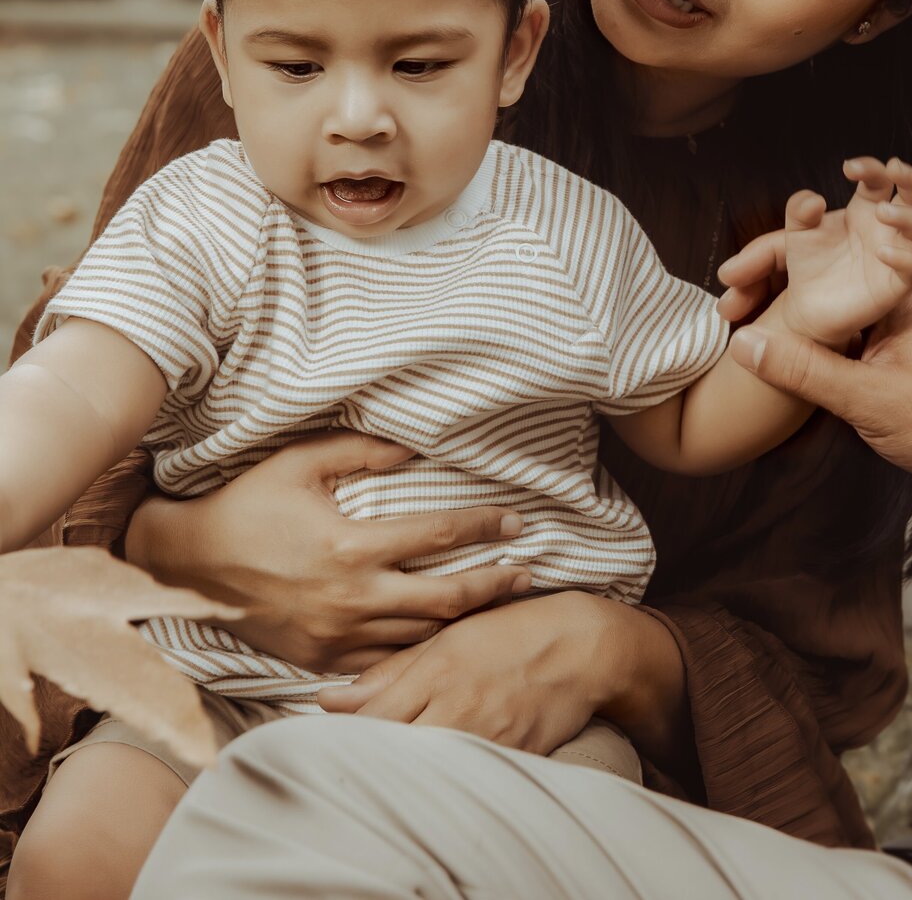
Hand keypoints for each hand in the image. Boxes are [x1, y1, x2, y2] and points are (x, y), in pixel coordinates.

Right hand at [125, 430, 530, 673]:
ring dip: (463, 622)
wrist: (187, 565)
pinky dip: (418, 652)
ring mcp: (336, 635)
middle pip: (444, 599)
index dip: (484, 527)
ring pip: (419, 637)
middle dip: (492, 586)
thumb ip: (363, 450)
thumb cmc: (246, 503)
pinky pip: (383, 662)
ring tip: (496, 605)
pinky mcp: (320, 658)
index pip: (438, 535)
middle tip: (527, 574)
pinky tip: (442, 640)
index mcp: (351, 545)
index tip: (516, 521)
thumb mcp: (301, 462)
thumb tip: (417, 445)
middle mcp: (351, 597)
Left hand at [317, 592, 634, 754]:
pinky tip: (432, 777)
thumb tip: (329, 699)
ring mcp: (487, 738)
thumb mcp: (447, 640)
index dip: (342, 736)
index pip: (371, 720)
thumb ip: (389, 672)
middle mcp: (457, 708)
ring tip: (387, 773)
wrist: (582, 646)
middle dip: (367, 761)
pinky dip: (445, 780)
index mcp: (436, 673)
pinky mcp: (512, 759)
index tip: (324, 742)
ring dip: (403, 773)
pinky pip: (466, 780)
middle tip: (349, 764)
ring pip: (425, 771)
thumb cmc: (510, 633)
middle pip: (393, 752)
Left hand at [718, 157, 911, 348]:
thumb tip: (812, 201)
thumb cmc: (806, 265)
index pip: (879, 179)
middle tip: (893, 168)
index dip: (871, 167)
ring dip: (910, 217)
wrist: (806, 308)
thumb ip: (798, 211)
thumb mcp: (791, 235)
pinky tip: (885, 253)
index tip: (848, 167)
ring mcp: (894, 257)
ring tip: (883, 211)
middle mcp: (885, 229)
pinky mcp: (893, 288)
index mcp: (864, 208)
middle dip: (909, 179)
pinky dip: (906, 261)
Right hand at [728, 267, 911, 502]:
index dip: (769, 256)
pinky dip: (805, 325)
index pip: (822, 246)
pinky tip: (778, 345)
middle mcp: (897, 285)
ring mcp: (895, 312)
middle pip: (818, 259)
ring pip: (825, 289)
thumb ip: (807, 371)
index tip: (731, 278)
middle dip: (769, 271)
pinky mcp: (894, 340)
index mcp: (899, 282)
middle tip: (726, 301)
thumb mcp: (873, 401)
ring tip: (738, 318)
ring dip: (783, 299)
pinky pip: (838, 318)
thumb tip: (745, 344)